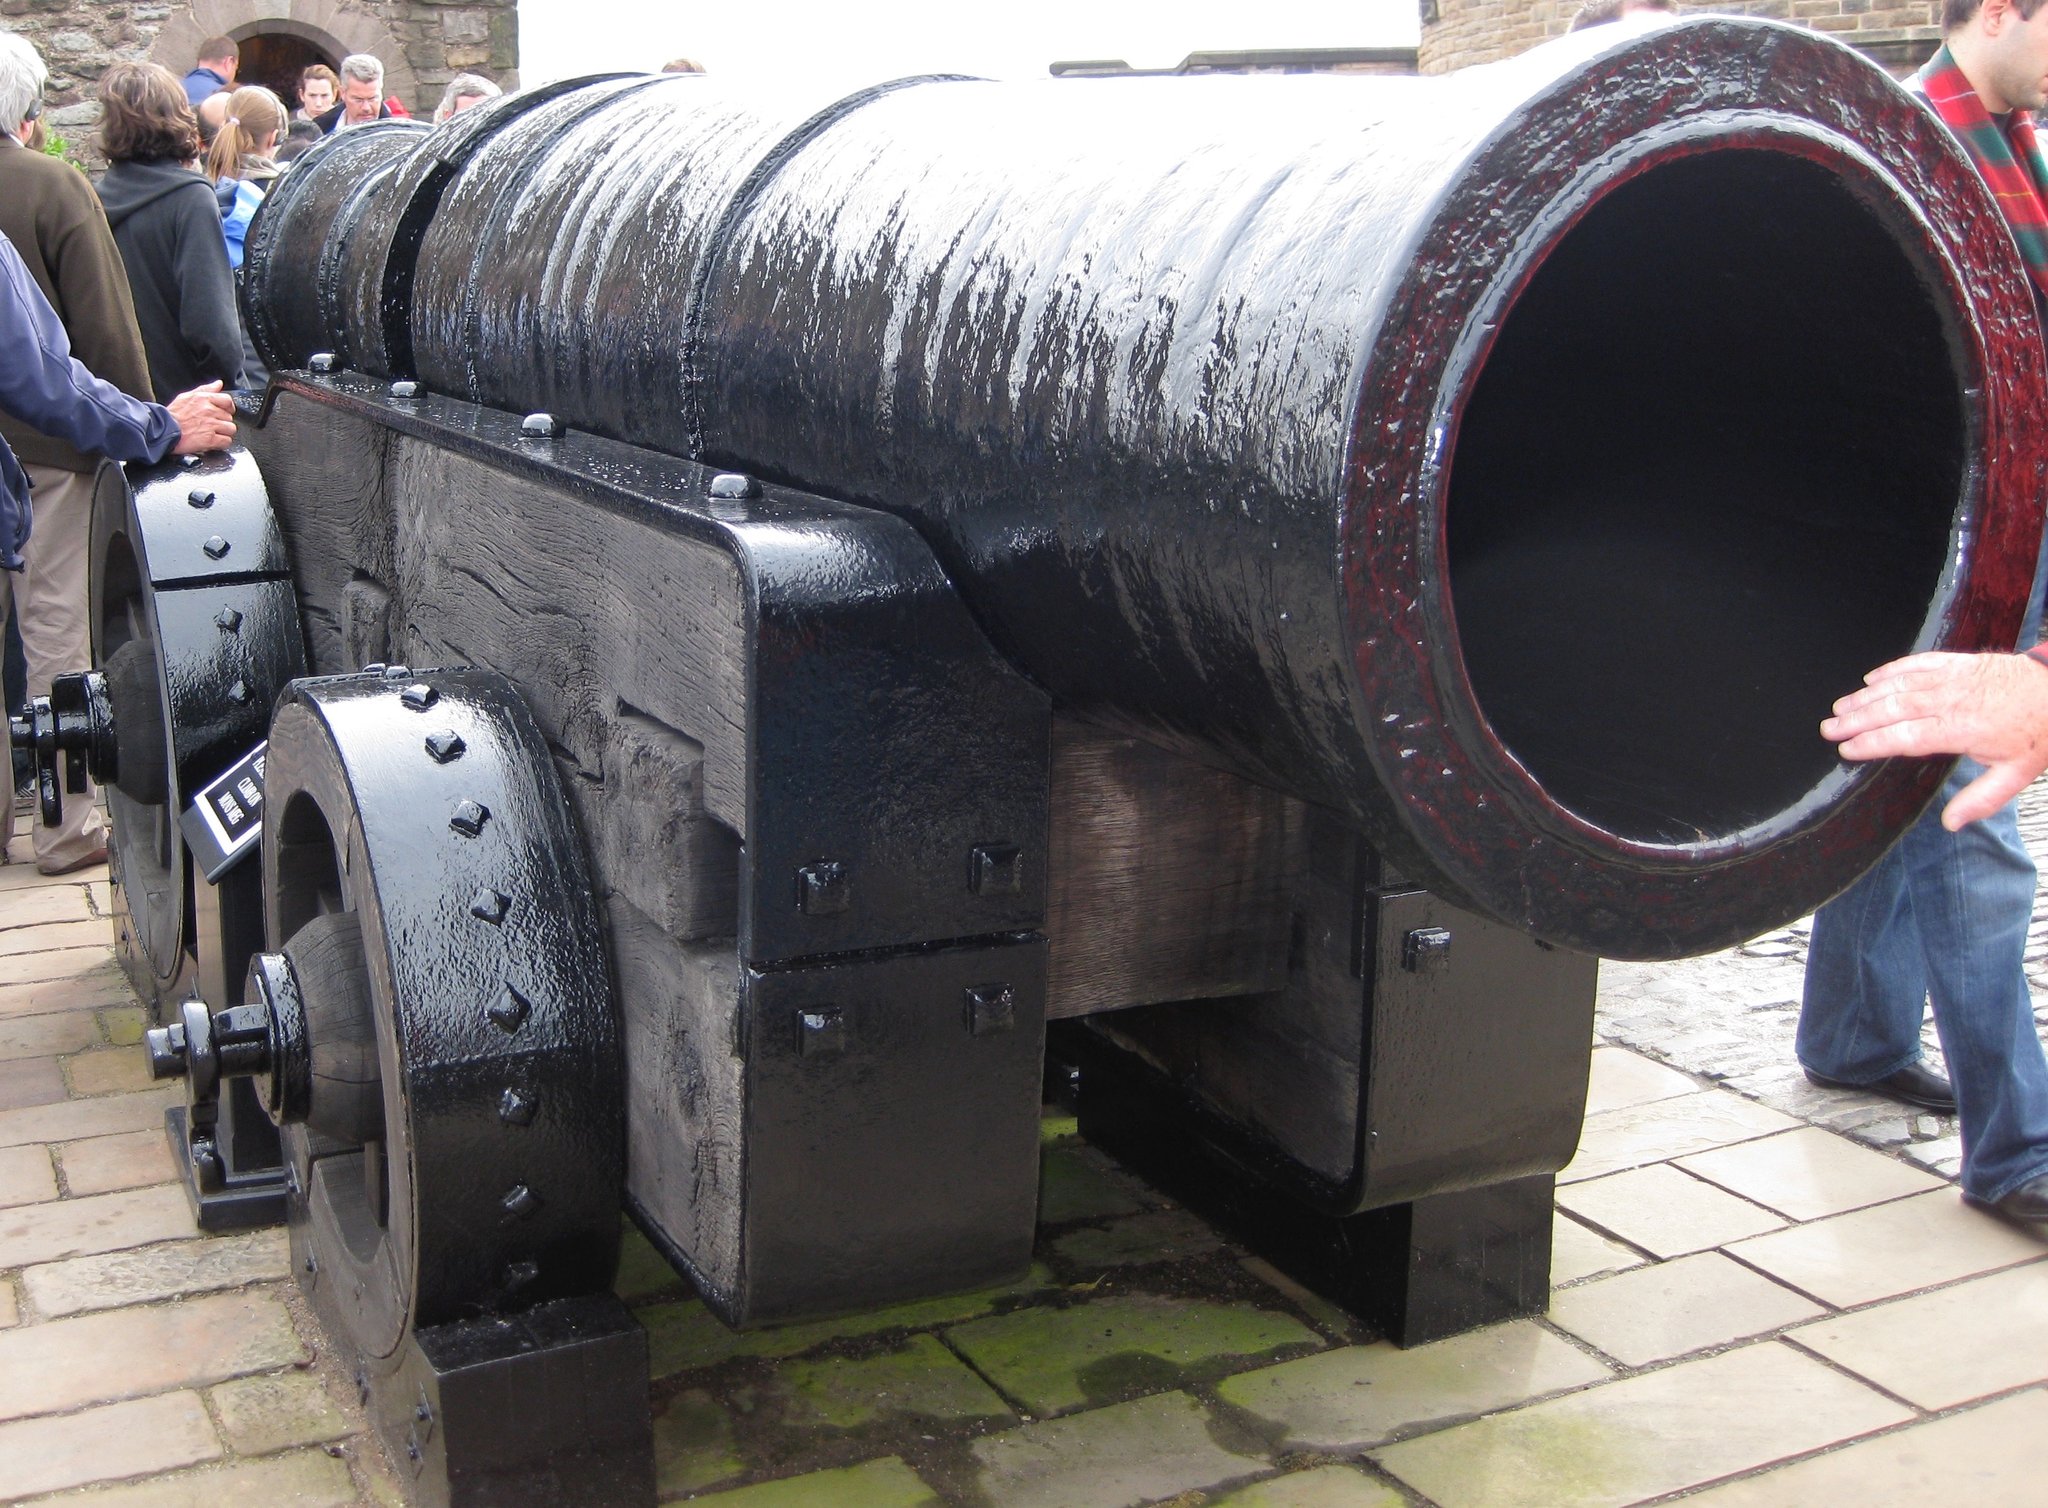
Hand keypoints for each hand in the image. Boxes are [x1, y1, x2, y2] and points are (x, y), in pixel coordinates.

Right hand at [165, 381, 234, 453]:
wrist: (162, 431)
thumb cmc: (172, 415)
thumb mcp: (186, 397)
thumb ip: (205, 389)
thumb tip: (218, 384)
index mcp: (203, 399)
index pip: (227, 400)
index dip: (228, 407)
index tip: (225, 412)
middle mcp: (209, 411)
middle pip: (229, 417)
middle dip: (222, 422)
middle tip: (211, 425)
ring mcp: (211, 425)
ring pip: (230, 429)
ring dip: (223, 433)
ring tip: (211, 433)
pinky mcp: (210, 439)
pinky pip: (227, 441)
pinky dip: (221, 443)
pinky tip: (212, 442)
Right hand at [1821, 651, 2047, 827]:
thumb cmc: (2038, 733)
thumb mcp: (2016, 775)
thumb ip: (1981, 800)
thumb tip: (1951, 824)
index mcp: (1961, 730)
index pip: (1905, 737)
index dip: (1872, 743)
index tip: (1847, 750)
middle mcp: (1950, 701)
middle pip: (1893, 709)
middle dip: (1856, 719)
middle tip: (1828, 728)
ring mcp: (1952, 678)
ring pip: (1899, 685)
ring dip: (1866, 696)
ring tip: (1840, 706)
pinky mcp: (1957, 662)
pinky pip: (1917, 663)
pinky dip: (1891, 669)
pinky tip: (1871, 678)